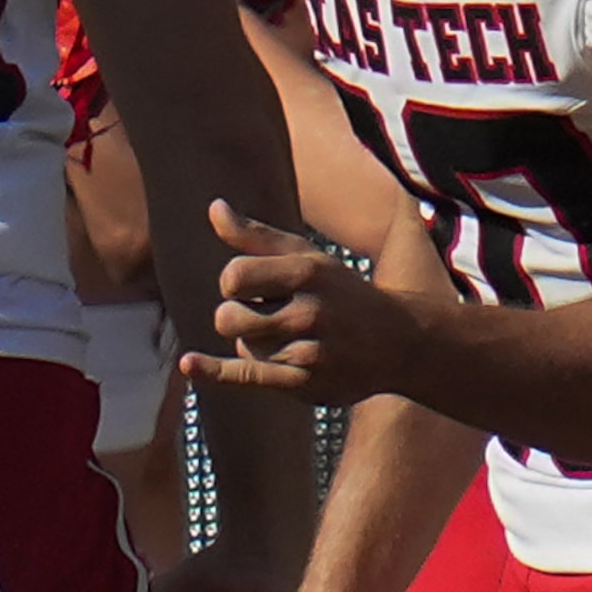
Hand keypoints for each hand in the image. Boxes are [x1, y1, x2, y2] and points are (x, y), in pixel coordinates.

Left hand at [179, 201, 423, 405]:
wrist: (403, 343)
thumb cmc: (342, 294)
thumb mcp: (306, 258)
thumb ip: (255, 236)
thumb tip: (213, 207)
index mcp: (305, 274)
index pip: (232, 277)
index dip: (233, 284)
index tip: (255, 289)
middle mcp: (308, 312)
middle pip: (228, 317)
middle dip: (239, 317)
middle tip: (273, 317)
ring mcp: (308, 351)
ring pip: (242, 348)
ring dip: (255, 345)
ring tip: (292, 339)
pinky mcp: (306, 384)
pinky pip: (246, 376)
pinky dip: (213, 371)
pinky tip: (188, 364)